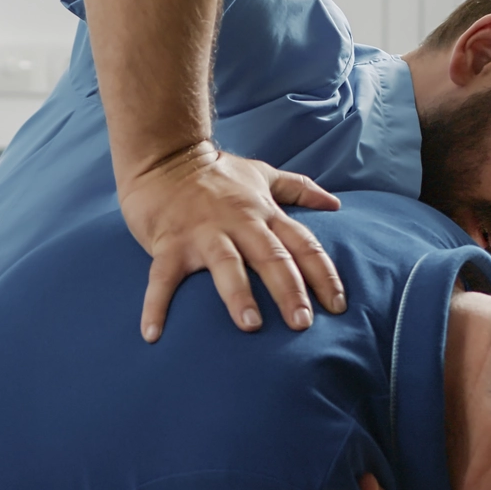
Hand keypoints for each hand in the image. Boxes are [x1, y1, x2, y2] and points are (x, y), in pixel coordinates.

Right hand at [119, 140, 346, 342]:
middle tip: (302, 324)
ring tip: (251, 325)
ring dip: (238, 295)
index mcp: (263, 212)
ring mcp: (203, 233)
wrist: (163, 155)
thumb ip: (299, 189)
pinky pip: (163, 278)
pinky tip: (153, 334)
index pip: (303, 244)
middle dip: (289, 290)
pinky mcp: (169, 242)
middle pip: (271, 257)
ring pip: (226, 264)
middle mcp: (239, 223)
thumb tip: (335, 204)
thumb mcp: (261, 175)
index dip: (323, 274)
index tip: (338, 305)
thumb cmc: (216, 173)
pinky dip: (156, 305)